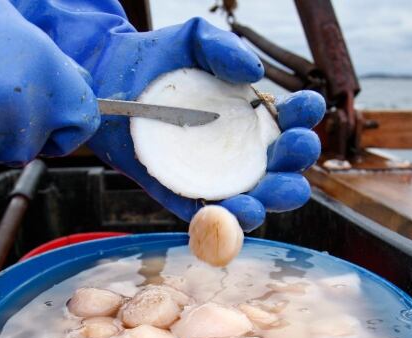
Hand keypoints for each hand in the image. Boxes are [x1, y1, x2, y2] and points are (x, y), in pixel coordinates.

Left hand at [83, 18, 324, 230]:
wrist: (106, 80)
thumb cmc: (158, 60)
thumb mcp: (195, 41)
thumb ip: (224, 47)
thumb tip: (254, 72)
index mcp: (252, 115)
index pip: (290, 120)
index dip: (304, 116)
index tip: (305, 107)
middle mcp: (239, 149)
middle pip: (281, 167)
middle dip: (295, 162)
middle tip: (295, 147)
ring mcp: (213, 176)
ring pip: (252, 199)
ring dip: (266, 203)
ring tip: (264, 198)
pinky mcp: (182, 195)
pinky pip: (205, 216)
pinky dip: (220, 223)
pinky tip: (230, 216)